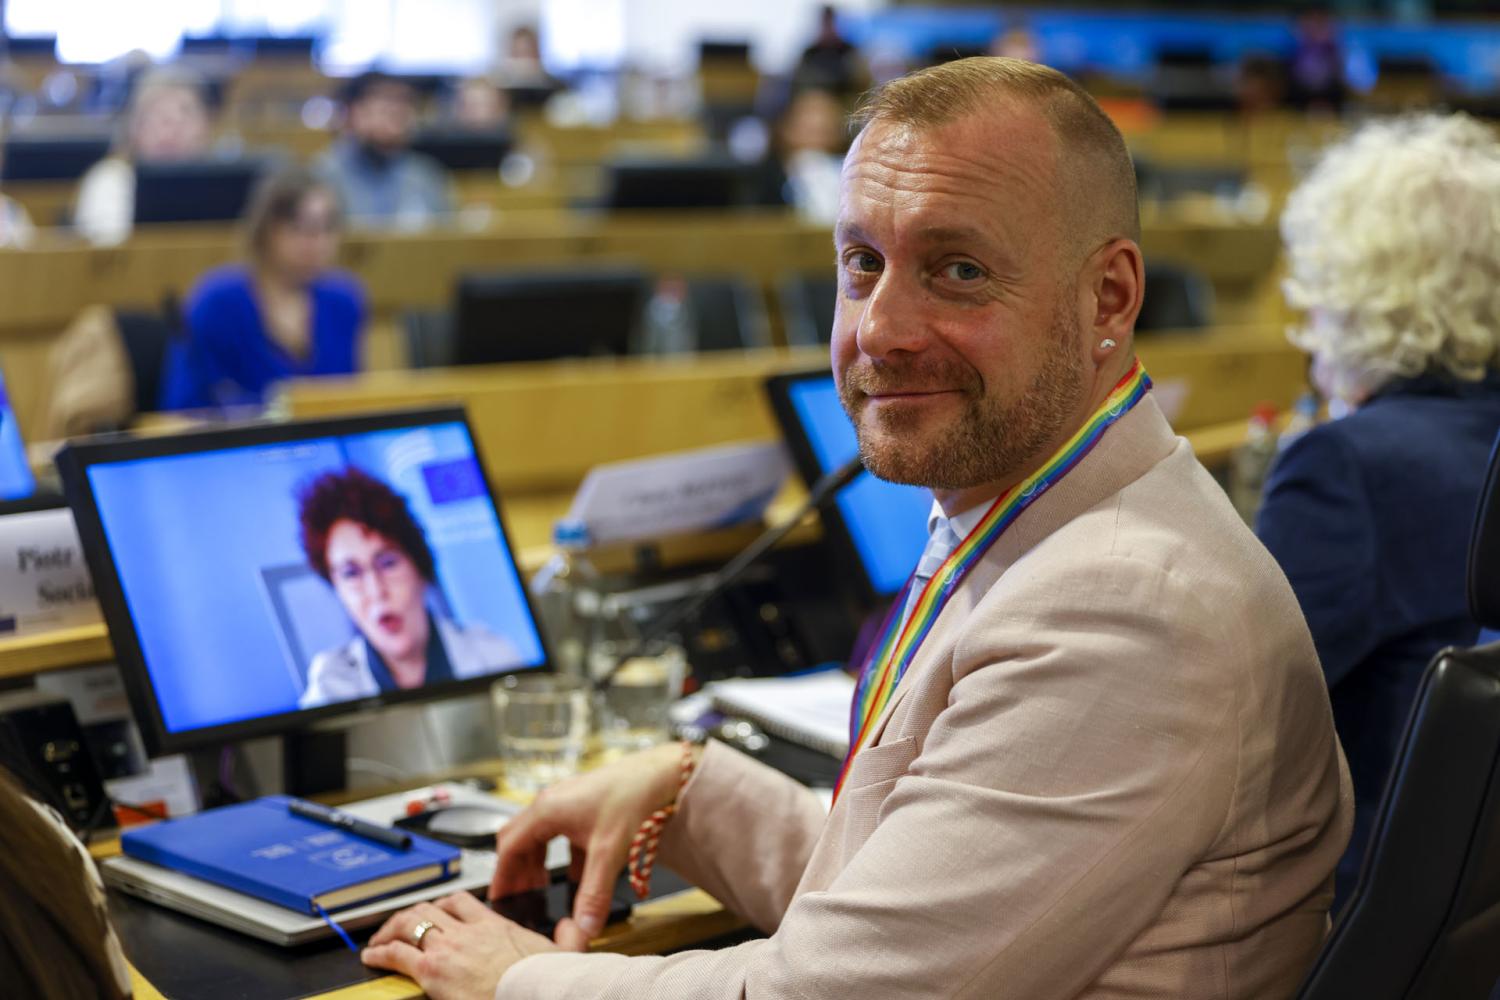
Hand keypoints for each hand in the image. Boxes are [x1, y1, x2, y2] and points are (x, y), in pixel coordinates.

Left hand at [362, 892, 557, 998]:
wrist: (535, 993)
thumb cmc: (545, 981)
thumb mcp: (565, 954)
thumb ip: (569, 937)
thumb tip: (573, 927)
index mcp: (497, 926)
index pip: (464, 901)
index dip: (446, 903)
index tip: (439, 910)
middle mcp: (469, 931)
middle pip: (432, 906)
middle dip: (413, 912)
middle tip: (402, 923)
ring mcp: (449, 947)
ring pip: (411, 922)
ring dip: (392, 927)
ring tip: (382, 937)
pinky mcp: (432, 969)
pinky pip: (397, 953)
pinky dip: (380, 952)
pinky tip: (371, 956)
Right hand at [491, 742, 697, 949]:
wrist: (662, 772)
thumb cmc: (633, 797)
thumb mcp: (609, 852)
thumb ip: (594, 894)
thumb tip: (583, 928)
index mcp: (547, 810)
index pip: (509, 847)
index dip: (503, 876)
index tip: (499, 898)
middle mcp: (552, 802)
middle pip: (520, 839)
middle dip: (518, 870)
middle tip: (520, 897)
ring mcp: (568, 800)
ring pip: (541, 835)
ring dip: (539, 862)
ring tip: (543, 887)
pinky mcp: (585, 803)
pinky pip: (563, 832)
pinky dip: (564, 855)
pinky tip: (580, 874)